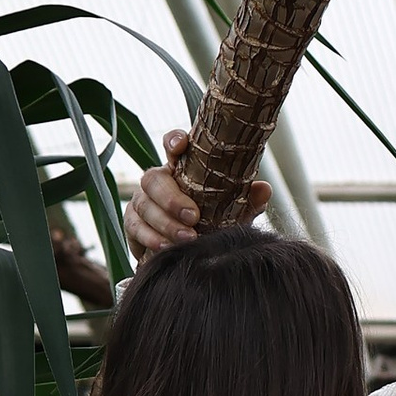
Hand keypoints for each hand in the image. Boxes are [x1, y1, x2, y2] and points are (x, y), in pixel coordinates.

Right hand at [125, 125, 271, 262]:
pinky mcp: (132, 224)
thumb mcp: (233, 213)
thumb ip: (246, 201)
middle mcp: (158, 181)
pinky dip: (151, 239)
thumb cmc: (212, 224)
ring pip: (143, 205)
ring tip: (187, 238)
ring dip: (165, 223)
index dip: (173, 141)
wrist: (191, 254)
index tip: (181, 146)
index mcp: (181, 170)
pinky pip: (134, 228)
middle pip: (152, 179)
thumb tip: (263, 189)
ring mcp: (142, 202)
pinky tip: (167, 248)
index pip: (173, 146)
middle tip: (193, 217)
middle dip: (171, 198)